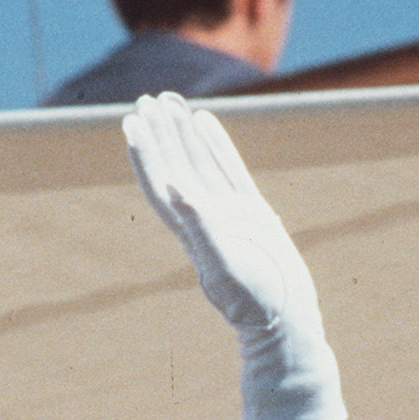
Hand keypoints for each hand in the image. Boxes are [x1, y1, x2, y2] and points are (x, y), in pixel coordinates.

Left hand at [121, 93, 343, 419]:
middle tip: (146, 100)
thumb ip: (202, 228)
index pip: (160, 183)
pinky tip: (205, 121)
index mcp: (191, 230)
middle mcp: (204, 217)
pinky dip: (215, 145)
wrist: (285, 319)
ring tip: (169, 101)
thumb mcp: (225, 268)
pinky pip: (228, 169)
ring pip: (198, 163)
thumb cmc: (254, 302)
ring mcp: (228, 213)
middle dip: (160, 135)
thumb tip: (175, 189)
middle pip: (174, 167)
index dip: (145, 153)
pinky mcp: (252, 213)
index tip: (132, 122)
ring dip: (182, 133)